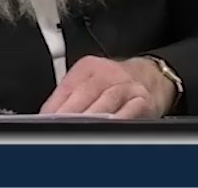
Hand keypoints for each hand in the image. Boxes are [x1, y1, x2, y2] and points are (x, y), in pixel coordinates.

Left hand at [39, 56, 175, 118]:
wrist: (151, 77)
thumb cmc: (114, 83)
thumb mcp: (89, 81)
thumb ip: (68, 97)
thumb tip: (47, 118)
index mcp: (88, 67)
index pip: (68, 87)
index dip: (55, 105)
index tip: (46, 120)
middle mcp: (108, 73)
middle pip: (86, 92)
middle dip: (71, 112)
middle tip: (59, 126)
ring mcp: (127, 86)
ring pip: (106, 101)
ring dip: (91, 118)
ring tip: (79, 130)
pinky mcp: (144, 100)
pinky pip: (130, 111)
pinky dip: (118, 120)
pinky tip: (108, 128)